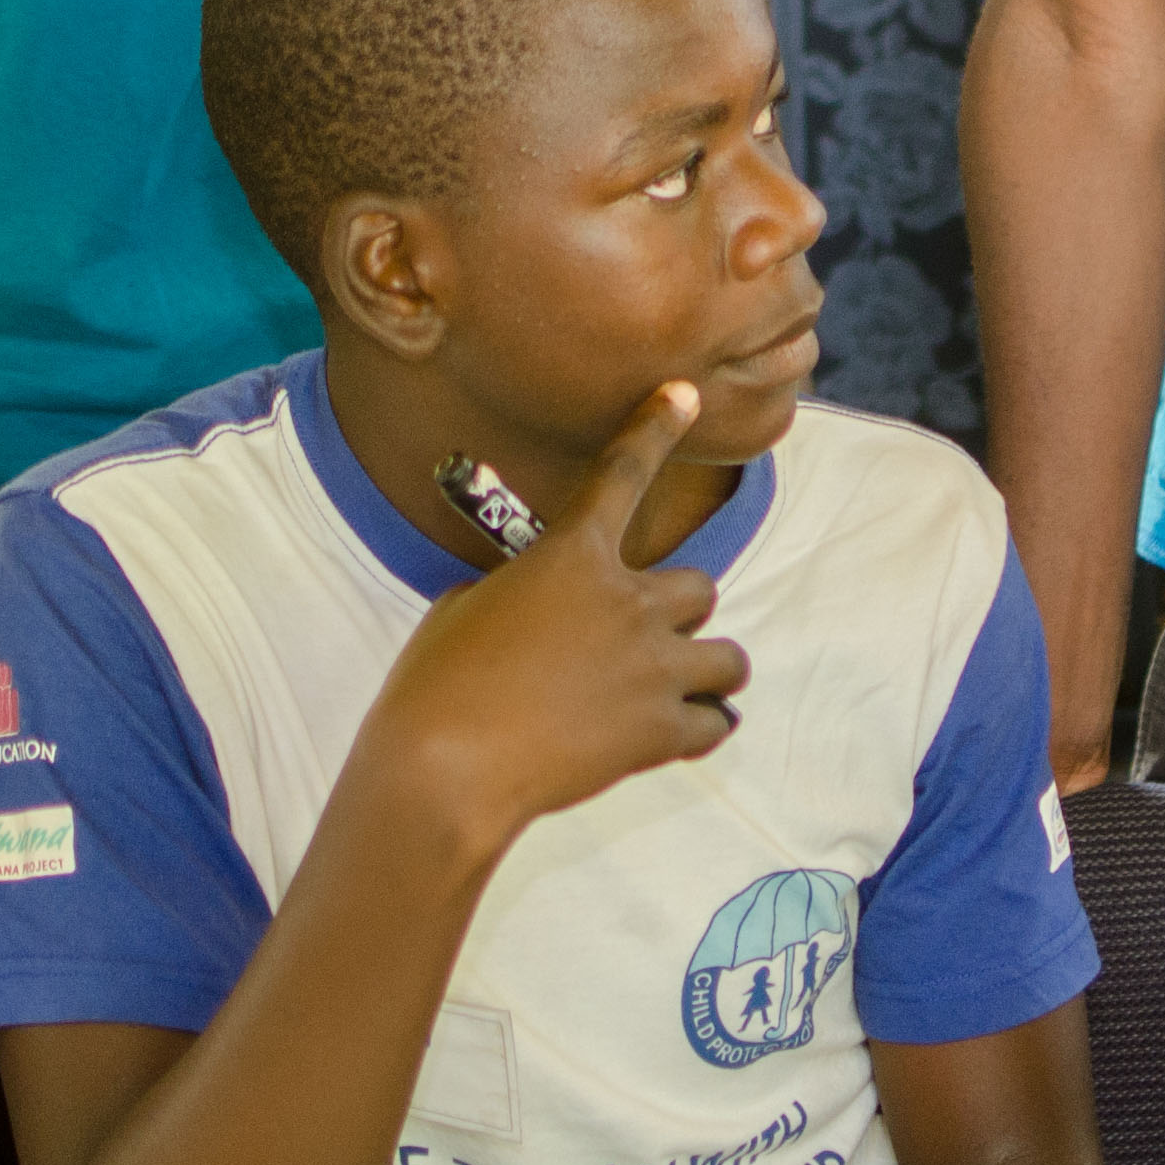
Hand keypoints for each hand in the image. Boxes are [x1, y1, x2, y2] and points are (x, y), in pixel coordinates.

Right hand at [354, 383, 748, 856]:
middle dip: (676, 615)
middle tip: (639, 645)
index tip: (684, 394)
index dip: (655, 429)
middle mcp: (627, 602)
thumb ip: (521, 593)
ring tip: (674, 692)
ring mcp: (652, 668)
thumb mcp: (463, 610)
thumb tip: (542, 612)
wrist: (445, 769)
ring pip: (729, 658)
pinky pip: (716, 722)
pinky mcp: (659, 733)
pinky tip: (670, 736)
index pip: (622, 475)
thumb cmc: (435, 686)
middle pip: (700, 589)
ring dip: (705, 670)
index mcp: (572, 558)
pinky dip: (699, 727)